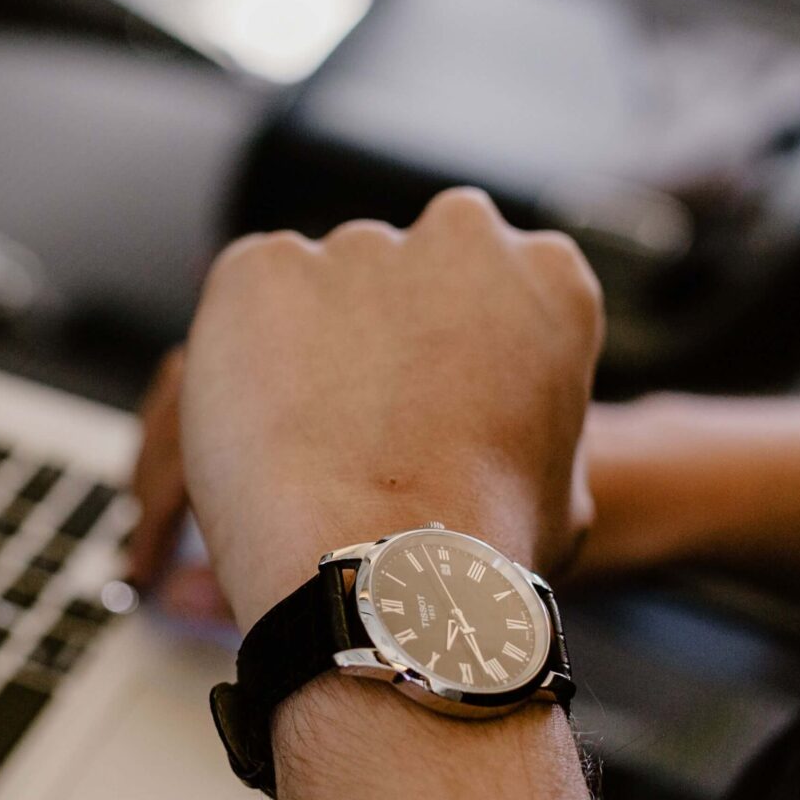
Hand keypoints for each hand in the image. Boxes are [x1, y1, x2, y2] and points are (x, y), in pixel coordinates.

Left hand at [131, 190, 602, 628]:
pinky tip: (253, 428)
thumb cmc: (485, 547)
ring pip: (318, 288)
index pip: (491, 284)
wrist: (390, 566)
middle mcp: (458, 234)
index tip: (427, 400)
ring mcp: (355, 244)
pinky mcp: (263, 267)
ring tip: (300, 444)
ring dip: (305, 347)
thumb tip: (501, 440)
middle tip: (359, 420)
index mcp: (547, 275)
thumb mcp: (563, 487)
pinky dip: (237, 355)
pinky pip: (243, 301)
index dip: (450, 351)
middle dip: (379, 330)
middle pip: (402, 271)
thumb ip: (530, 423)